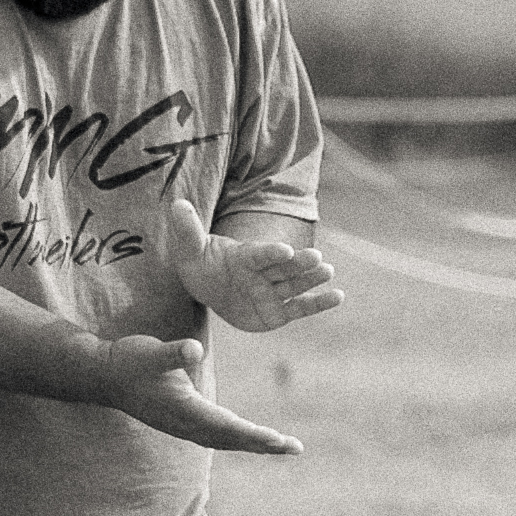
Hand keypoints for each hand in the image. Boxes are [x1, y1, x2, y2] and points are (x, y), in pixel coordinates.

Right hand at [90, 330, 301, 456]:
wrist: (102, 375)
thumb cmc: (128, 360)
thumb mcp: (150, 351)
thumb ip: (174, 352)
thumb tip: (196, 348)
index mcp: (185, 409)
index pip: (227, 427)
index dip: (254, 435)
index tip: (279, 440)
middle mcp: (186, 424)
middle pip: (231, 440)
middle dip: (263, 445)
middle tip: (295, 448)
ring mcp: (182, 426)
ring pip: (224, 440)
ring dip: (253, 444)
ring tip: (281, 446)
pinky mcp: (179, 422)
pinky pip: (215, 436)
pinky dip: (237, 438)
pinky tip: (248, 437)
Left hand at [160, 196, 343, 334]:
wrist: (210, 286)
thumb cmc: (201, 264)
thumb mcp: (189, 248)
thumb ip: (187, 229)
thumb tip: (177, 203)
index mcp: (245, 255)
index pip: (259, 254)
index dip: (270, 252)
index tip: (283, 250)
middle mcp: (263, 272)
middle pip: (283, 267)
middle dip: (299, 263)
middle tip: (316, 257)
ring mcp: (273, 291)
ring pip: (295, 284)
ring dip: (312, 279)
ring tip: (328, 271)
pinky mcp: (278, 312)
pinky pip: (300, 307)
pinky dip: (319, 303)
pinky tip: (338, 297)